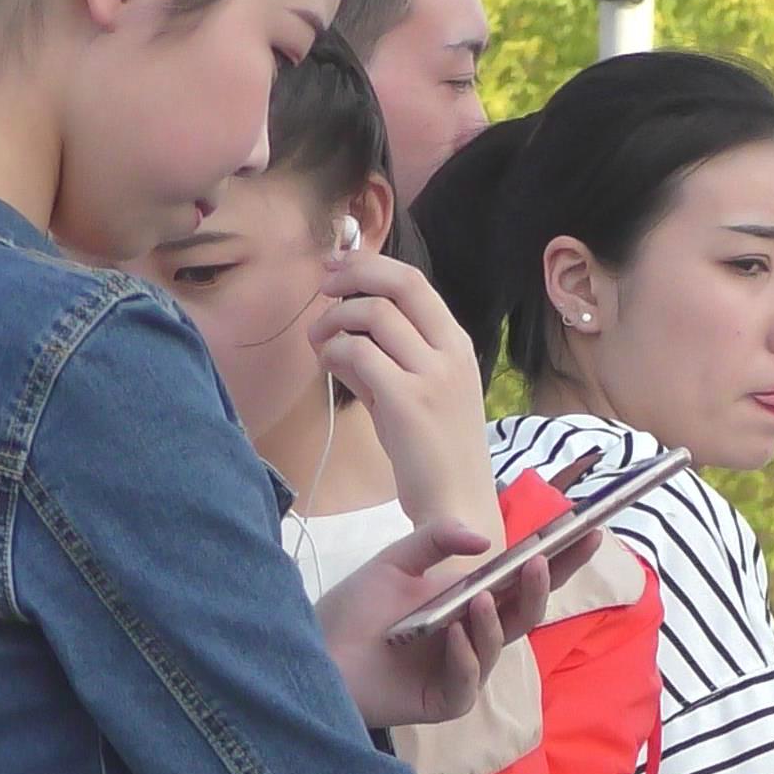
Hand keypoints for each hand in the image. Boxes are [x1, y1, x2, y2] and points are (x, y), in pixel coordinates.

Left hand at [310, 249, 501, 543]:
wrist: (457, 508)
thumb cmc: (434, 457)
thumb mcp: (415, 399)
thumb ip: (385, 364)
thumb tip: (341, 338)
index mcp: (456, 345)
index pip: (414, 282)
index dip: (371, 266)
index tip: (338, 268)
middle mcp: (449, 352)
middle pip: (399, 283)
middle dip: (353, 274)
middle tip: (323, 286)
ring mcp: (431, 375)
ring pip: (374, 314)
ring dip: (335, 318)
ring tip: (316, 339)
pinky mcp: (407, 401)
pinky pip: (359, 353)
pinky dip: (334, 351)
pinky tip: (326, 364)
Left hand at [317, 518, 548, 732]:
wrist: (316, 651)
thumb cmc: (355, 610)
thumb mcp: (396, 561)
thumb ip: (436, 538)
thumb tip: (487, 541)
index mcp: (471, 599)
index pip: (524, 580)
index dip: (558, 559)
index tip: (587, 530)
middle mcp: (474, 634)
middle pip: (526, 614)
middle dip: (543, 587)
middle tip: (542, 563)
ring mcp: (462, 669)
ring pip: (499, 647)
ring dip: (493, 623)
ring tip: (480, 599)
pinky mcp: (444, 701)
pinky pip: (468, 683)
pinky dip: (465, 658)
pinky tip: (453, 637)